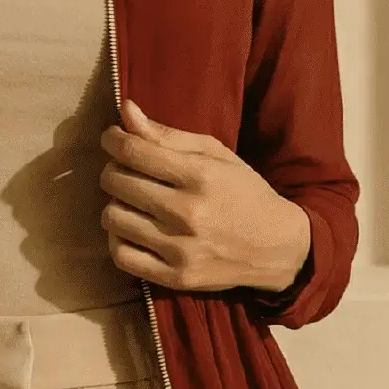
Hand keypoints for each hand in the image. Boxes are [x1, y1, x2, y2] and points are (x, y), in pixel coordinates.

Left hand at [99, 98, 310, 293]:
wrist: (277, 248)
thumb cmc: (244, 193)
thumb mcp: (216, 155)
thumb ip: (168, 135)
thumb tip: (125, 111)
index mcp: (200, 176)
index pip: (134, 151)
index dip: (112, 139)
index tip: (111, 138)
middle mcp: (188, 213)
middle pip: (117, 182)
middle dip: (114, 169)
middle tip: (126, 170)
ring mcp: (181, 249)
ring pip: (113, 217)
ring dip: (115, 203)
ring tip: (132, 201)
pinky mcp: (176, 277)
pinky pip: (121, 255)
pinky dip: (118, 239)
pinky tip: (132, 230)